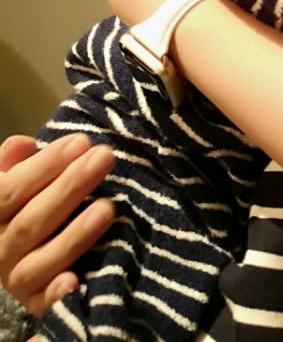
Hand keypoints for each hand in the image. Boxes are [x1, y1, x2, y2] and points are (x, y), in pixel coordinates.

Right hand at [0, 134, 114, 315]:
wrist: (23, 257)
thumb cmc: (28, 206)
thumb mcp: (17, 181)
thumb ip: (16, 163)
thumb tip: (23, 145)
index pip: (10, 190)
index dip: (45, 165)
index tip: (82, 142)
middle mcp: (0, 249)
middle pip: (31, 220)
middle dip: (71, 186)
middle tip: (104, 157)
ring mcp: (18, 279)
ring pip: (41, 260)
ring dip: (75, 235)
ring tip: (108, 207)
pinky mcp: (37, 304)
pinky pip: (44, 304)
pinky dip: (57, 293)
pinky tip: (75, 281)